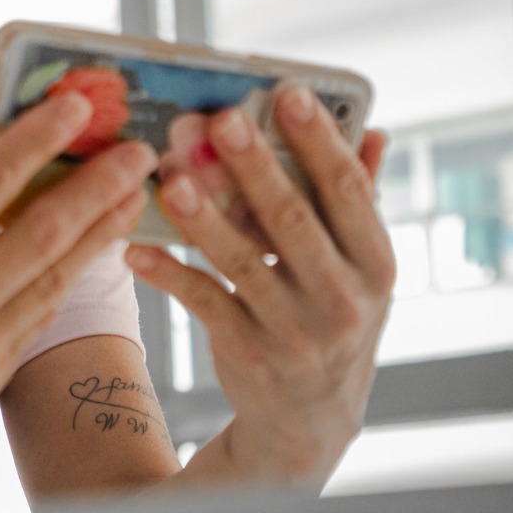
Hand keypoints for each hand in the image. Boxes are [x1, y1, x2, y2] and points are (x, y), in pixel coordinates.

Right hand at [0, 92, 157, 488]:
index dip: (36, 140)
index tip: (75, 106)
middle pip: (40, 235)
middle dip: (97, 186)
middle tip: (138, 151)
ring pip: (53, 281)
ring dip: (100, 233)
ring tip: (132, 194)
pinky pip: (35, 318)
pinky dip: (65, 277)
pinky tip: (88, 247)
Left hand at [126, 83, 393, 484]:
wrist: (309, 419)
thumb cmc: (331, 317)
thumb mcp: (360, 269)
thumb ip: (361, 201)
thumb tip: (375, 133)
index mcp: (376, 264)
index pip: (349, 191)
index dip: (319, 140)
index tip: (287, 93)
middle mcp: (342, 298)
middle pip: (293, 221)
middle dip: (256, 168)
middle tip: (222, 120)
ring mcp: (295, 330)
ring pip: (243, 263)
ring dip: (205, 219)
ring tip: (173, 179)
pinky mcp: (247, 353)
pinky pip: (203, 303)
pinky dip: (169, 274)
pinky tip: (137, 248)